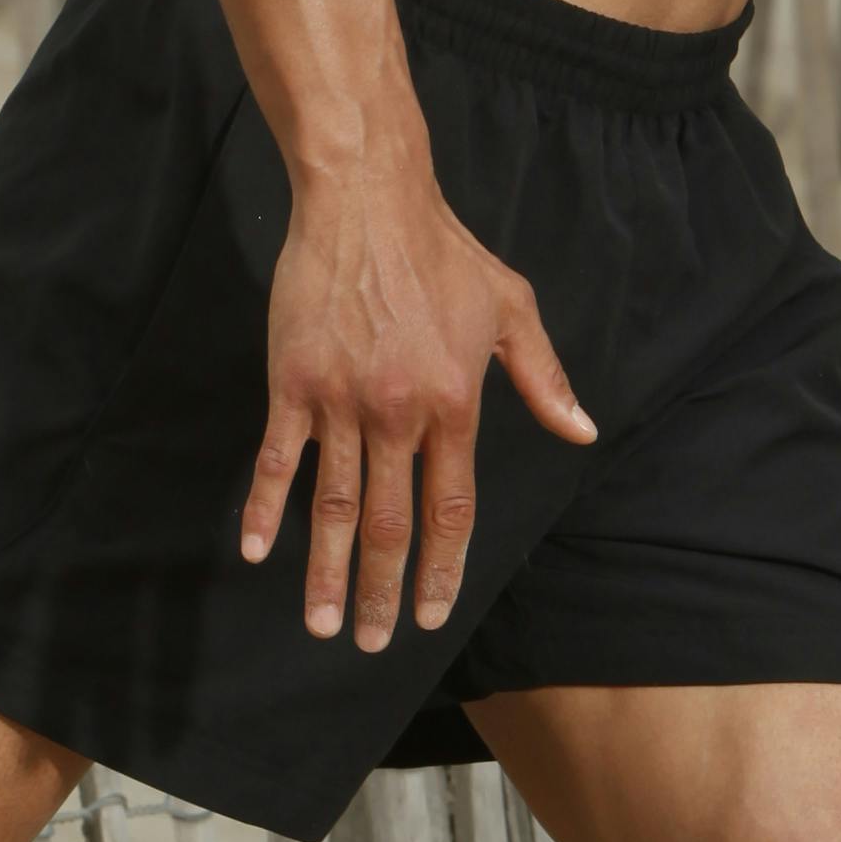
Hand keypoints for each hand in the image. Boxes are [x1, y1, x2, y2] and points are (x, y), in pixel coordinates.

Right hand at [242, 138, 595, 647]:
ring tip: (321, 624)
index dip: (441, 569)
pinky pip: (280, 459)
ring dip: (327, 572)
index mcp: (454, 403)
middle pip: (392, 524)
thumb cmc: (443, 251)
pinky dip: (267, 508)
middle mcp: (399, 413)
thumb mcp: (511, 308)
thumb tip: (582, 431)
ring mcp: (342, 401)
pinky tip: (258, 550)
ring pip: (336, 505)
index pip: (450, 509)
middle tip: (371, 642)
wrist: (367, 199)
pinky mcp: (294, 382)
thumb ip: (543, 378)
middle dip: (383, 591)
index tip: (430, 614)